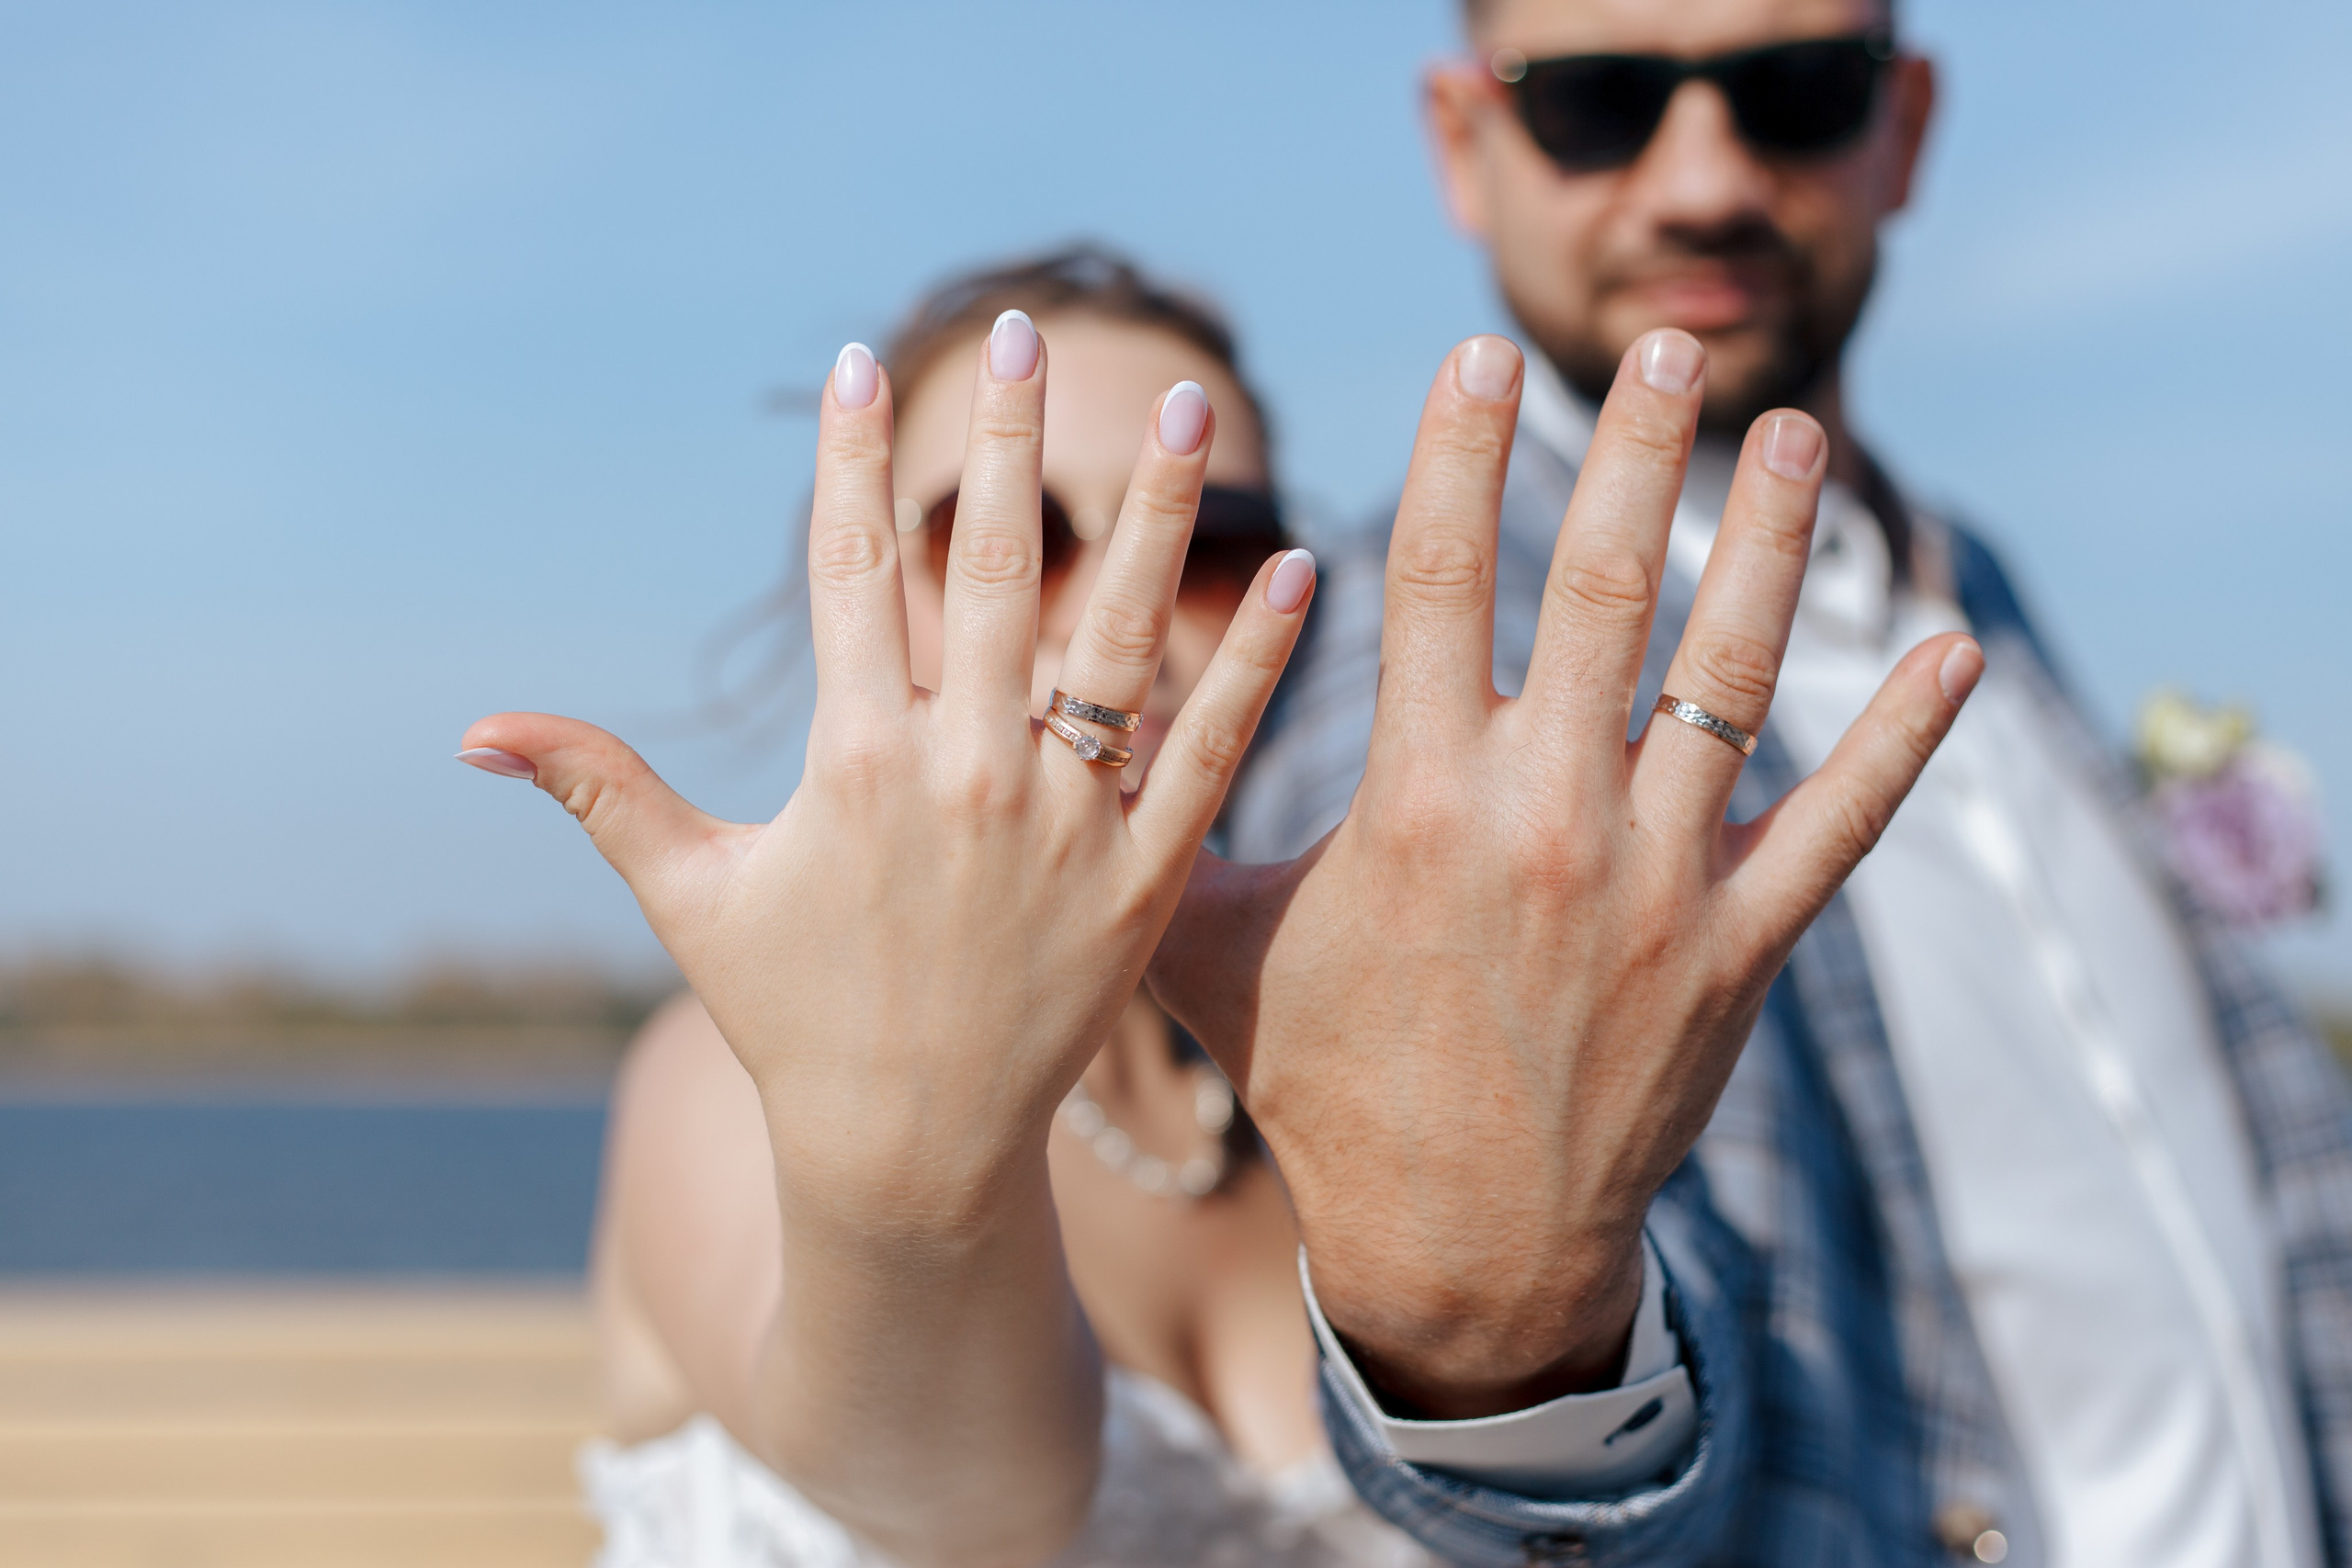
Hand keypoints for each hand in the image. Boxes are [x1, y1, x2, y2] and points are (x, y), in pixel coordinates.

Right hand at [459, 319, 1312, 1561]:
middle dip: (1007, 439)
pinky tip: (1296, 573)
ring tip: (1184, 408)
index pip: (853, 571)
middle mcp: (967, 773)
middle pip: (994, 568)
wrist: (909, 1156)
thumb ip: (599, 789)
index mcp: (854, 760)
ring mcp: (1066, 824)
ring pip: (1122, 637)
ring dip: (1155, 515)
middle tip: (1026, 331)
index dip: (853, 460)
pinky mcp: (1144, 879)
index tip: (860, 364)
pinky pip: (1211, 751)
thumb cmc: (792, 1019)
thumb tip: (474, 727)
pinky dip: (1255, 664)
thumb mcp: (690, 896)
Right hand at [1150, 332, 1979, 1417]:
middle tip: (1659, 348)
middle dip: (1630, 452)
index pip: (1434, 582)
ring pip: (1729, 677)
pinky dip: (1901, 736)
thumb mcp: (1209, 949)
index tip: (1479, 353)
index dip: (1457, 453)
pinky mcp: (1738, 949)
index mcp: (1415, 804)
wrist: (1457, 1251)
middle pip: (1598, 592)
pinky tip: (1950, 646)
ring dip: (1769, 545)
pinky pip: (1838, 824)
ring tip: (1790, 432)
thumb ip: (1171, 820)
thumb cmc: (1324, 1088)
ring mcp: (1654, 884)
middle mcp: (1542, 821)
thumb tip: (1084, 714)